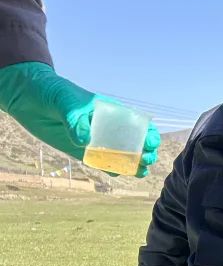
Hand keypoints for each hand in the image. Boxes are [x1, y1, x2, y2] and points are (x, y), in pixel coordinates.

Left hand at [0, 61, 159, 176]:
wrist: (28, 97)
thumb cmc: (52, 91)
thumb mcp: (65, 101)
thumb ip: (75, 119)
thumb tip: (84, 141)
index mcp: (110, 111)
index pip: (136, 123)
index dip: (148, 133)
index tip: (150, 142)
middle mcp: (107, 127)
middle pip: (133, 142)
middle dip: (145, 152)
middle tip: (146, 160)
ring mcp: (95, 140)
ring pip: (120, 155)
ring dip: (132, 164)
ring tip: (140, 172)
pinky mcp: (81, 150)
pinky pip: (100, 162)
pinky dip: (110, 169)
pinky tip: (117, 174)